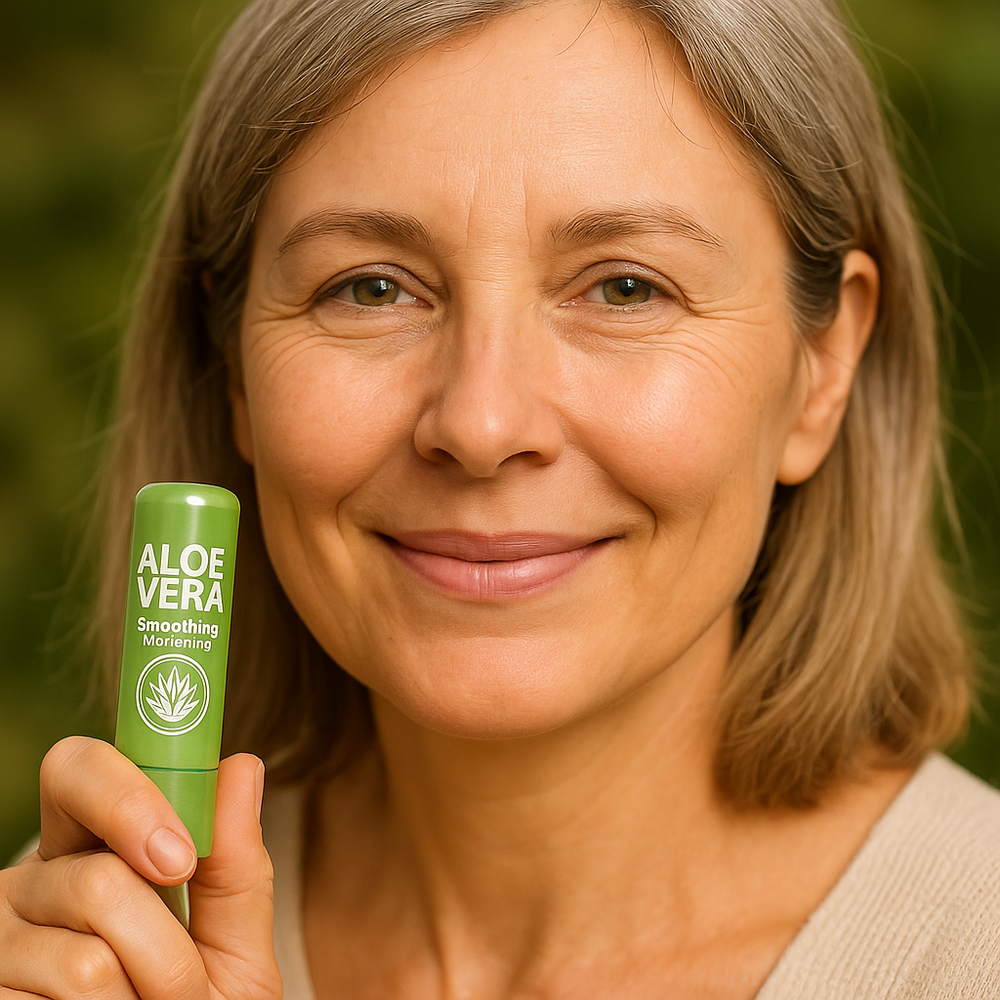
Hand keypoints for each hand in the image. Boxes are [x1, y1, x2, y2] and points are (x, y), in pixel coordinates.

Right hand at [0, 737, 280, 998]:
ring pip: (86, 962)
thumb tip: (242, 765)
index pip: (79, 771)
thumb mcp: (234, 942)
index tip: (180, 857)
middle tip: (185, 982)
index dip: (128, 798)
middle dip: (161, 941)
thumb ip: (236, 862)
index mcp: (92, 848)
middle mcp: (31, 888)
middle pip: (92, 877)